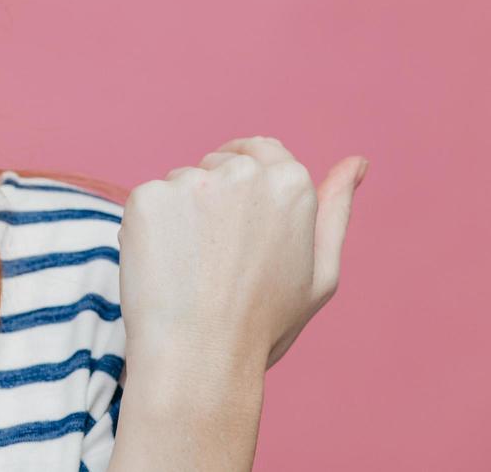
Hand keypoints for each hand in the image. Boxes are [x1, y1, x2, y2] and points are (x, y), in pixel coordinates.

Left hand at [117, 136, 367, 374]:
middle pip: (218, 163)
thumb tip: (358, 162)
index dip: (248, 181)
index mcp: (292, 183)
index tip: (236, 212)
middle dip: (215, 197)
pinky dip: (150, 228)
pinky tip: (164, 266)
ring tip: (192, 268)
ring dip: (181, 213)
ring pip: (181, 182)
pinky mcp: (147, 196)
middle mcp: (243, 172)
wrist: (200, 356)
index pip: (262, 150)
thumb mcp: (320, 271)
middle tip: (218, 258)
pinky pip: (148, 201)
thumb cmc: (265, 323)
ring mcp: (191, 181)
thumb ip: (335, 208)